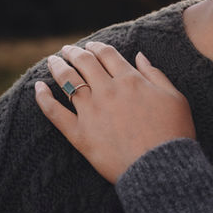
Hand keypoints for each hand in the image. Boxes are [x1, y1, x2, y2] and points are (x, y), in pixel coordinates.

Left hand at [34, 41, 193, 183]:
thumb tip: (138, 56)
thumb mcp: (175, 97)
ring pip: (67, 81)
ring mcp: (91, 112)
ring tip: (52, 61)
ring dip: (58, 67)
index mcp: (130, 80)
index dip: (97, 47)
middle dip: (75, 53)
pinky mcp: (79, 134)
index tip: (91, 46)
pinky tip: (38, 87)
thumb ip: (155, 74)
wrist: (161, 167)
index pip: (107, 54)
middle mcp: (107, 91)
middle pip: (85, 63)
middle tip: (68, 50)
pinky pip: (54, 113)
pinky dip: (43, 98)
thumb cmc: (174, 132)